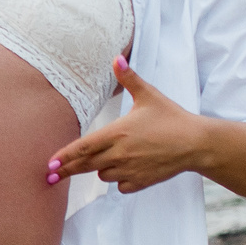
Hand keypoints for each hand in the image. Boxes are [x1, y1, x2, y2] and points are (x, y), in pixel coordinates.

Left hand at [45, 57, 206, 193]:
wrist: (196, 144)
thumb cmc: (172, 117)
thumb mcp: (148, 95)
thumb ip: (128, 78)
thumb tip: (116, 58)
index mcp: (117, 133)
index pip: (82, 147)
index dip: (64, 156)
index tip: (50, 163)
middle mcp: (119, 154)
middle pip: (85, 165)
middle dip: (67, 170)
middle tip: (50, 175)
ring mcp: (129, 171)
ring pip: (102, 175)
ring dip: (101, 169)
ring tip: (114, 157)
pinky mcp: (140, 183)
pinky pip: (120, 186)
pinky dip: (119, 180)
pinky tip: (129, 168)